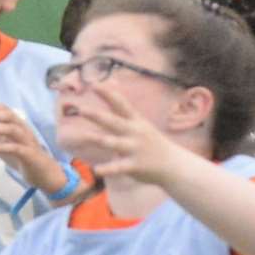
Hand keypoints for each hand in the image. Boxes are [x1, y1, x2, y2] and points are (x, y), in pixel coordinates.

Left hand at [0, 102, 55, 184]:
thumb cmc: (19, 156)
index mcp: (16, 123)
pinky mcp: (30, 155)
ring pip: (12, 129)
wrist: (42, 173)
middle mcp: (23, 129)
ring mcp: (27, 141)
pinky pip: (16, 148)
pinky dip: (1, 146)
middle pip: (7, 114)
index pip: (2, 108)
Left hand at [74, 84, 190, 185]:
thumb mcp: (140, 125)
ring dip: (98, 139)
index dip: (108, 94)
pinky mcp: (135, 165)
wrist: (174, 165)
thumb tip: (110, 94)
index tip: (94, 85)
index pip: (120, 104)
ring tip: (83, 135)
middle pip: (114, 122)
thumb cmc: (151, 143)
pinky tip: (96, 169)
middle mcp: (135, 132)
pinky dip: (107, 168)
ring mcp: (135, 148)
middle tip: (81, 109)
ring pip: (113, 142)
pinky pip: (118, 167)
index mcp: (135, 121)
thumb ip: (123, 114)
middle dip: (98, 115)